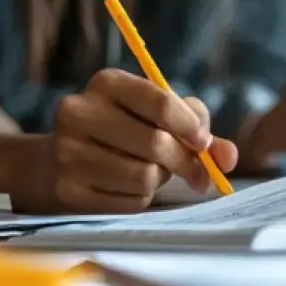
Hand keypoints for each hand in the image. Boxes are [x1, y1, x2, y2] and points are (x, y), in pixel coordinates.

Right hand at [4, 69, 238, 213]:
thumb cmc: (123, 130)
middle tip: (196, 174)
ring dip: (158, 181)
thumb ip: (198, 129)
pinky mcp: (66, 188)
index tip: (202, 143)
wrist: (57, 161)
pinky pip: (127, 202)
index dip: (191, 126)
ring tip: (148, 172)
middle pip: (156, 144)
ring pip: (144, 177)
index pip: (161, 102)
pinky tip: (124, 187)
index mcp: (106, 82)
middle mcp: (79, 111)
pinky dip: (139, 199)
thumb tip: (228, 157)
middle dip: (184, 162)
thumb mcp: (157, 115)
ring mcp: (67, 151)